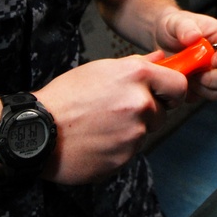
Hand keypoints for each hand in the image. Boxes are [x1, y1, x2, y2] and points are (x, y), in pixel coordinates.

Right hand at [33, 54, 186, 183]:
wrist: (37, 130)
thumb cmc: (65, 97)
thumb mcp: (100, 69)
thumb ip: (137, 64)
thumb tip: (160, 59)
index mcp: (136, 75)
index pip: (179, 85)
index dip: (173, 91)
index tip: (166, 94)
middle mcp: (140, 103)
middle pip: (162, 111)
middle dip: (148, 111)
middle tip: (119, 110)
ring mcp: (133, 133)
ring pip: (145, 132)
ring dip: (131, 130)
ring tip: (101, 124)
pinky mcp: (124, 157)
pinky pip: (130, 151)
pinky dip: (118, 147)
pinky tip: (97, 139)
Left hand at [157, 9, 216, 100]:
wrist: (159, 39)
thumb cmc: (173, 26)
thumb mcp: (176, 21)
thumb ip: (185, 27)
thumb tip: (194, 36)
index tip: (216, 59)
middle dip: (216, 79)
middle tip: (198, 72)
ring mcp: (213, 75)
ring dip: (201, 86)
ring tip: (186, 72)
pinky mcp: (201, 88)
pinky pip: (201, 97)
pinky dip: (191, 92)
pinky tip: (182, 78)